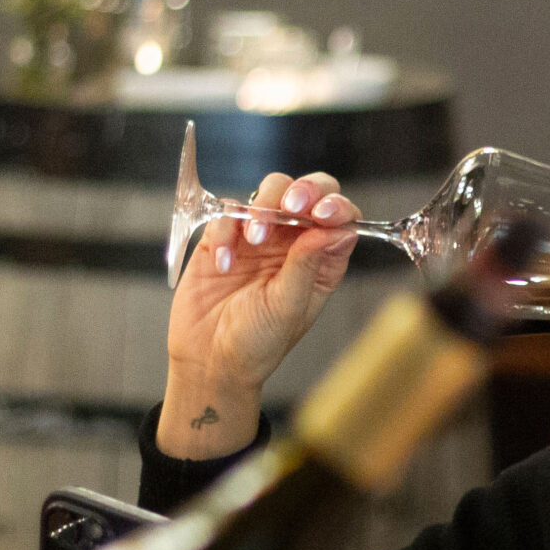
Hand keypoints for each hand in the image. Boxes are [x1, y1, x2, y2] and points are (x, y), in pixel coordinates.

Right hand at [160, 173, 361, 459]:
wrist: (209, 359)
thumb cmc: (256, 343)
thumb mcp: (288, 307)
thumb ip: (308, 264)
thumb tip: (337, 229)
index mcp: (320, 261)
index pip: (341, 218)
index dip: (336, 207)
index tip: (322, 214)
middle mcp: (293, 244)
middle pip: (307, 193)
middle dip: (302, 190)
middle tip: (290, 207)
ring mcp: (258, 237)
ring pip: (269, 192)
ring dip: (263, 207)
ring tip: (253, 239)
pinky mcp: (223, 238)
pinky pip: (227, 214)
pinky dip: (225, 231)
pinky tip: (223, 263)